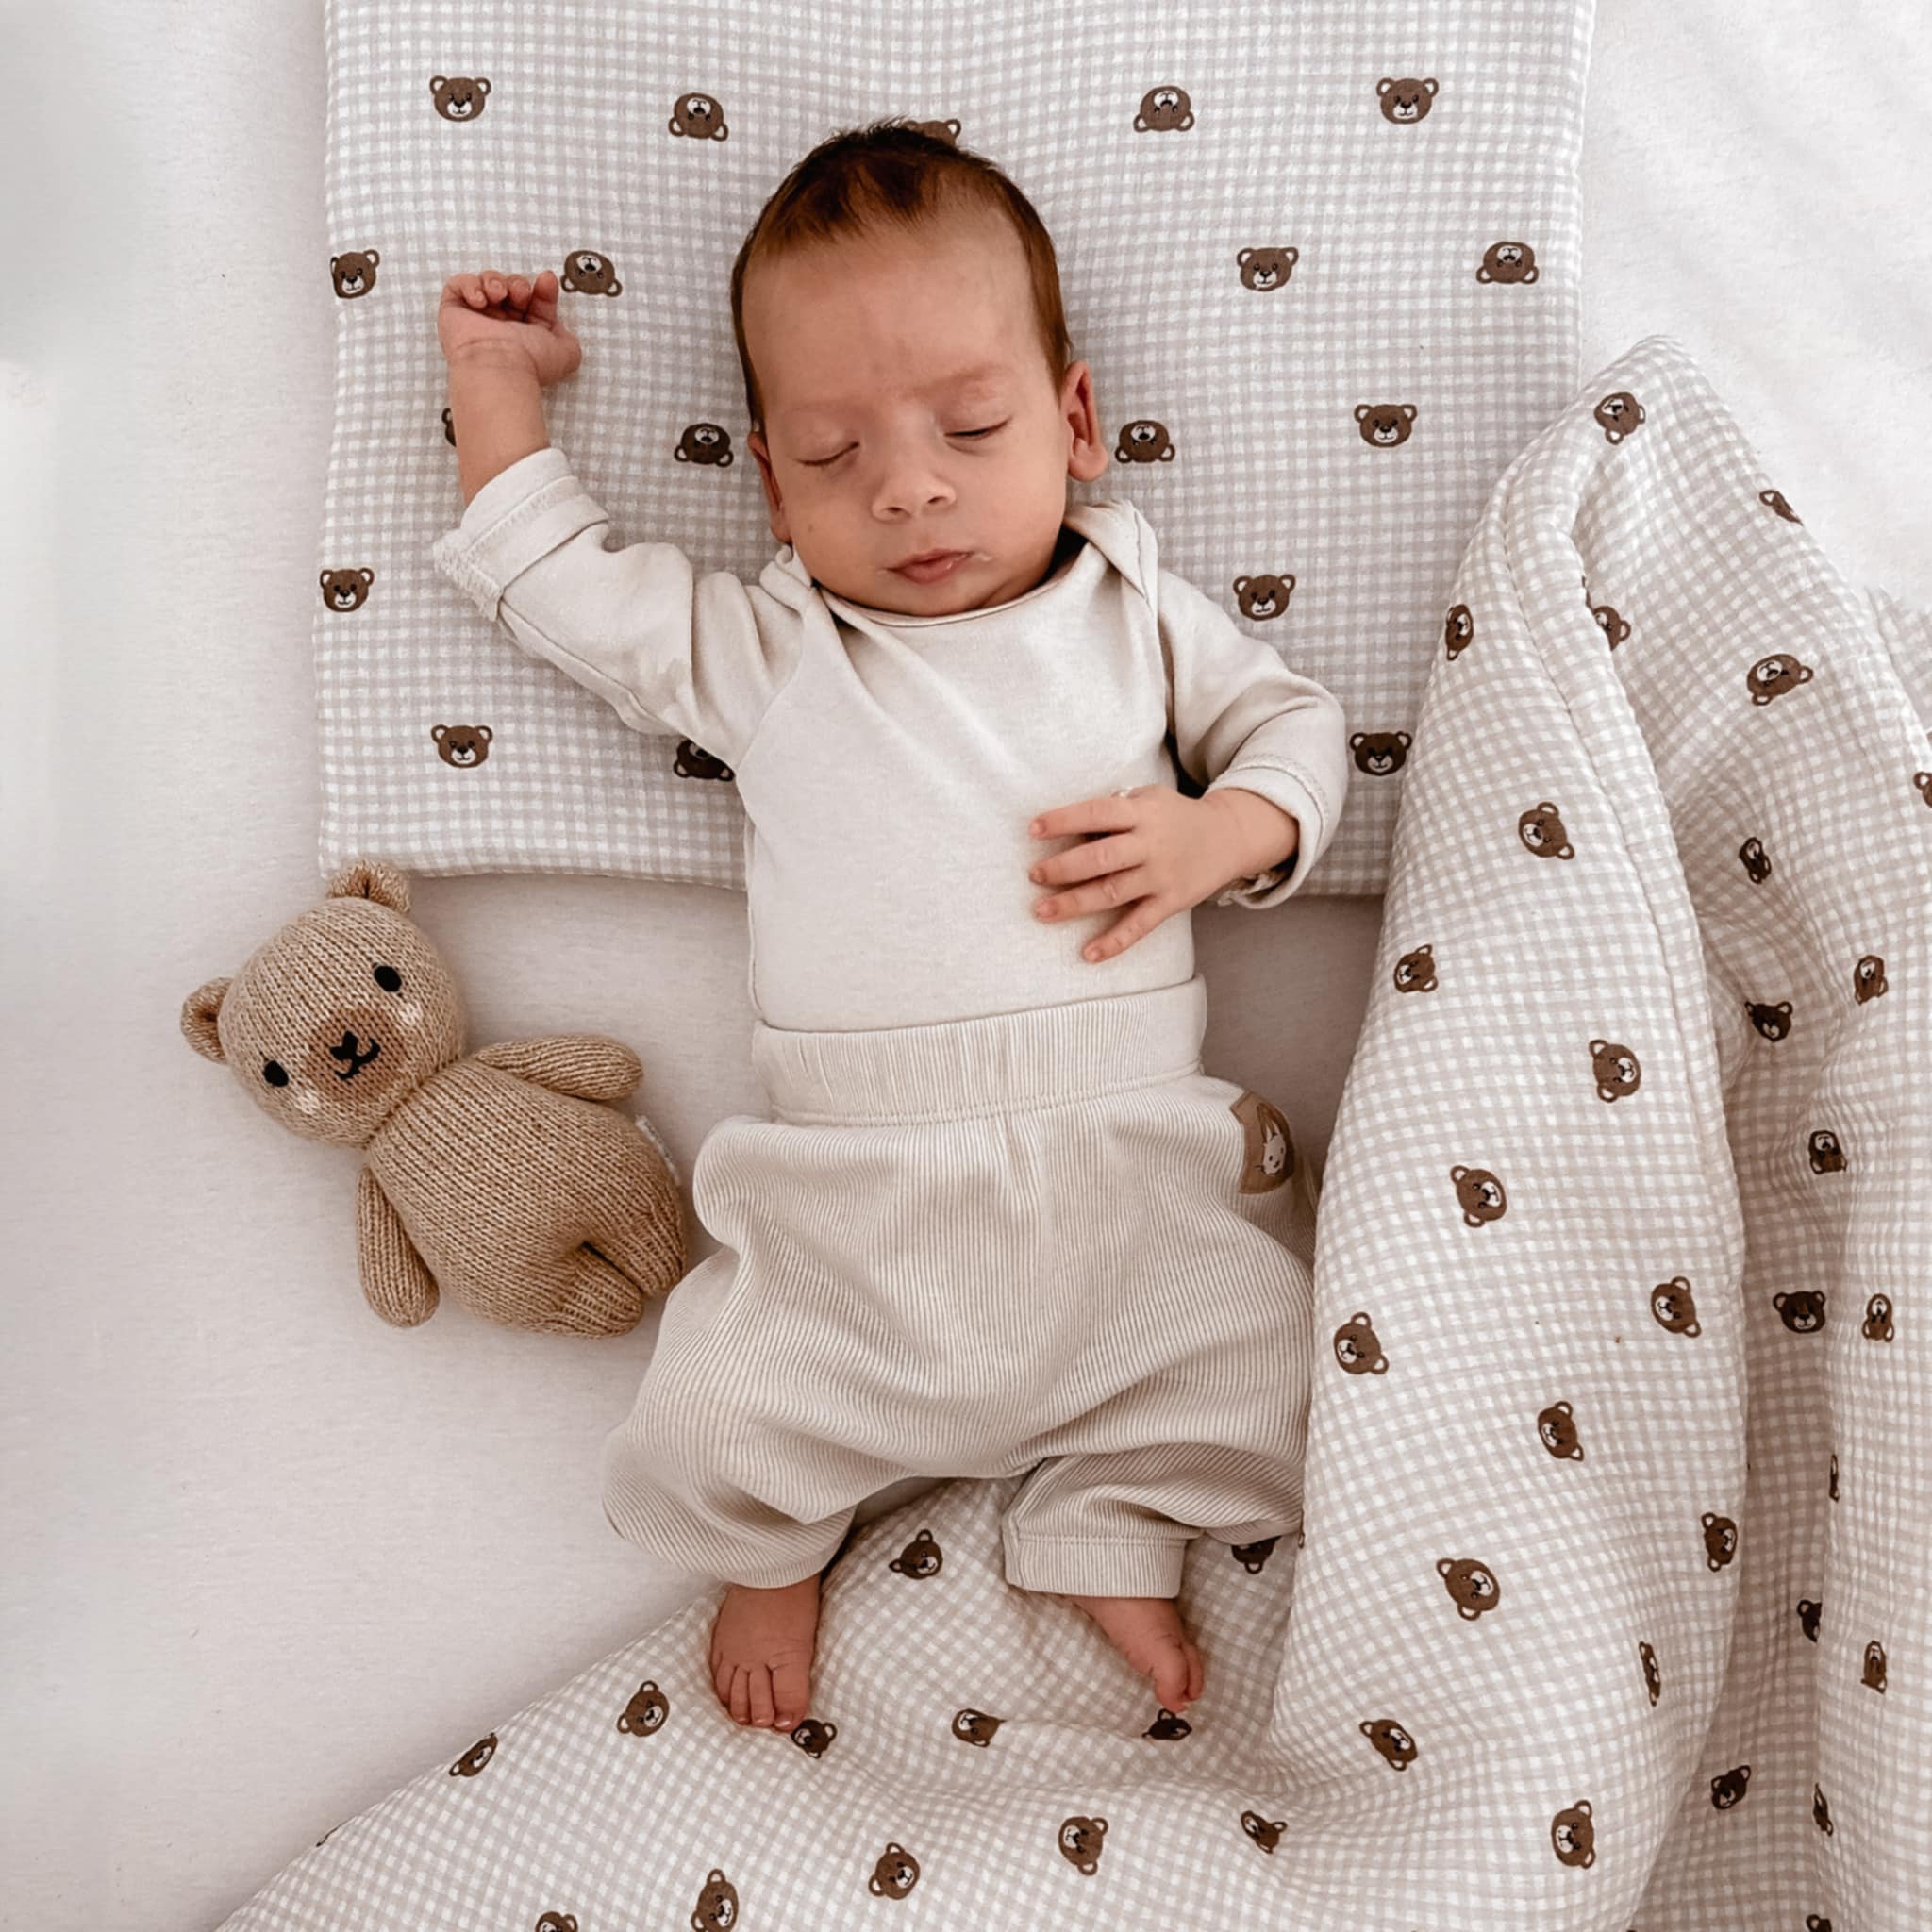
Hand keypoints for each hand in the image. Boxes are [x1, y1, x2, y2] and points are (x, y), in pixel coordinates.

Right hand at [437, 268, 581, 386]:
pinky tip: (480, 301)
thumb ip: (569, 340)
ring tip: (499, 295)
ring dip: (495, 281)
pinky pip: (458, 285)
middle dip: (518, 284)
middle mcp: (501, 325)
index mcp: (525, 332)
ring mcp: (477, 319)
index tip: (547, 282)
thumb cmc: (530, 361)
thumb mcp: (566, 354)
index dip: (543, 289)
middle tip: (521, 294)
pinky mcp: (453, 313)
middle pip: (511, 287)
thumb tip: (562, 330)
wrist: (499, 365)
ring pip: (487, 281)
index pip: (535, 300)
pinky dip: (470, 285)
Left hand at [1026, 785, 1295, 961]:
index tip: (1033, 829)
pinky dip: (1114, 942)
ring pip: (1113, 892)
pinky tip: (1089, 954)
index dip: (1064, 820)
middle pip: (1102, 857)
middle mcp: (1150, 845)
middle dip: (1064, 868)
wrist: (1228, 837)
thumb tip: (1069, 827)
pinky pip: (1139, 925)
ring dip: (1075, 904)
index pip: (1097, 813)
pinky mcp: (1171, 902)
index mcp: (1141, 813)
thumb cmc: (1173, 817)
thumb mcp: (1148, 799)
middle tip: (1034, 875)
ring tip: (1042, 912)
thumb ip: (1114, 809)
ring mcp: (1161, 876)